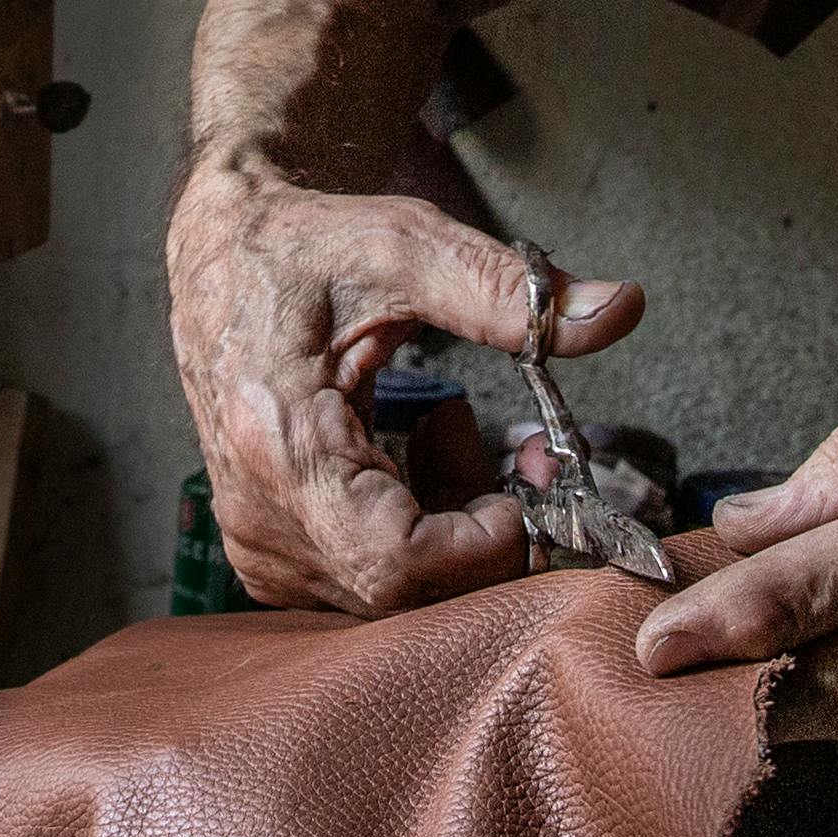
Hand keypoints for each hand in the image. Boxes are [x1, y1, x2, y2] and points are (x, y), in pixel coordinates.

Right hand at [165, 154, 642, 612]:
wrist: (220, 251)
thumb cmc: (301, 245)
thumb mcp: (408, 247)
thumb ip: (512, 291)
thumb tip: (616, 310)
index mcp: (281, 439)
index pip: (395, 562)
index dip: (483, 546)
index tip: (527, 489)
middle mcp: (259, 507)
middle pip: (401, 591)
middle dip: (486, 535)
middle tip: (531, 460)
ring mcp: (259, 535)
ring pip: (389, 591)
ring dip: (454, 526)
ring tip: (461, 432)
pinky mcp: (271, 542)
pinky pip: (365, 576)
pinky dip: (420, 526)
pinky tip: (418, 451)